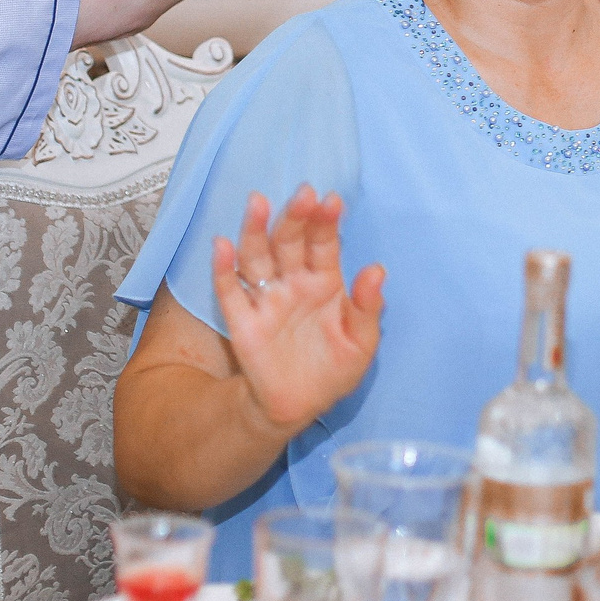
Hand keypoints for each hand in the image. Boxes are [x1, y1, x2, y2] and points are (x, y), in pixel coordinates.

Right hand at [210, 187, 385, 433]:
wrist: (301, 405)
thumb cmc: (334, 368)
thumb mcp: (362, 343)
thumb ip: (369, 307)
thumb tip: (377, 270)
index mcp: (324, 282)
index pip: (324, 244)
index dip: (326, 222)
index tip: (331, 201)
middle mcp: (293, 282)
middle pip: (290, 242)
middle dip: (295, 218)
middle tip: (303, 194)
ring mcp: (266, 299)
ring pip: (258, 257)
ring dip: (255, 230)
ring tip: (257, 202)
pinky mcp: (243, 321)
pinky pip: (230, 291)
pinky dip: (224, 268)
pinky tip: (222, 245)